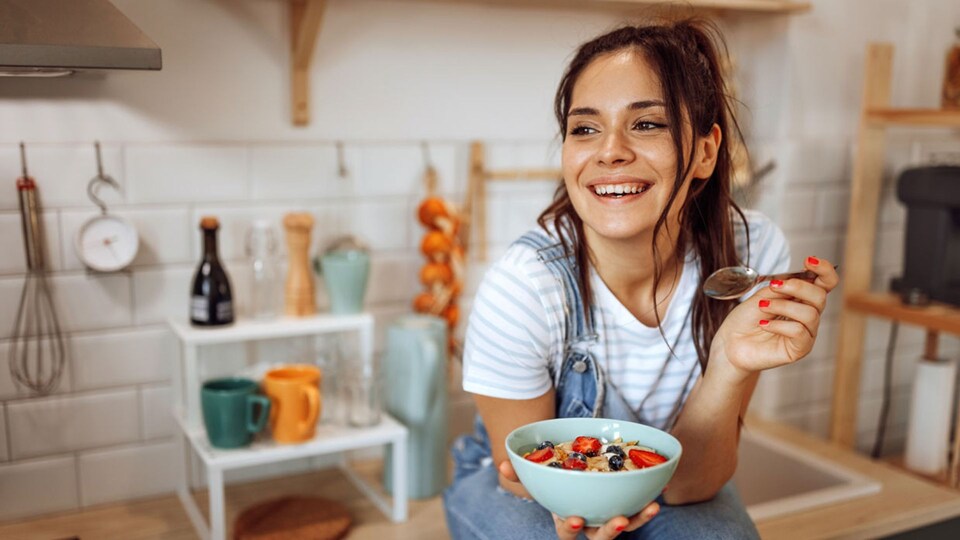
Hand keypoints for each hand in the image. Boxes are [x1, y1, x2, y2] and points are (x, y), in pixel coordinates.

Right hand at [498, 461, 660, 538]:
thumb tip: (504, 462)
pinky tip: (658, 492)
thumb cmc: (557, 483)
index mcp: (566, 519)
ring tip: (650, 508)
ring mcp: (609, 519)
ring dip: (638, 519)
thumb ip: (521, 473)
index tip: (574, 518)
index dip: (570, 526)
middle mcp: (590, 525)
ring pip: (624, 527)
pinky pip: (638, 512)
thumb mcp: (539, 479)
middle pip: (599, 536)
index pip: (566, 530)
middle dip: (609, 531)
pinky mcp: (626, 509)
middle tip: (618, 520)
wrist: (579, 480)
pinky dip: (648, 504)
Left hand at [711, 256, 839, 382]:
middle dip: (797, 287)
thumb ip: (781, 287)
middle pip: (820, 296)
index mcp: (801, 299)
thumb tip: (798, 277)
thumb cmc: (746, 320)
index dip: (823, 270)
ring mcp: (806, 333)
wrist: (731, 344)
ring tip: (762, 306)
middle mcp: (808, 315)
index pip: (825, 283)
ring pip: (810, 314)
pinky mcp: (799, 349)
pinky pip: (799, 332)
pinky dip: (779, 325)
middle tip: (774, 287)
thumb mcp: (761, 296)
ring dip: (783, 306)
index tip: (808, 260)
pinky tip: (764, 324)